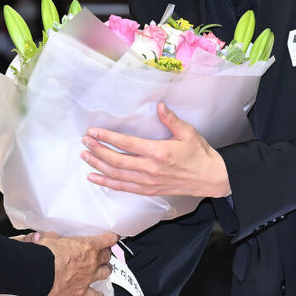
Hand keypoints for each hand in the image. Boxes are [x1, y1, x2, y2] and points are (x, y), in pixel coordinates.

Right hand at [39, 231, 118, 295]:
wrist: (42, 271)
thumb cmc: (48, 254)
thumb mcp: (52, 238)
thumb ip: (56, 238)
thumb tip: (52, 237)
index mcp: (87, 246)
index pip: (107, 240)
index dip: (112, 238)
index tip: (113, 238)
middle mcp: (92, 262)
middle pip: (107, 257)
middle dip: (106, 254)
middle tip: (103, 254)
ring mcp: (88, 277)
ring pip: (106, 273)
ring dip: (106, 270)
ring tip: (104, 269)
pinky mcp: (81, 291)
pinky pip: (94, 295)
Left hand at [82, 102, 229, 198]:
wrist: (210, 178)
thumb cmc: (199, 154)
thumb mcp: (188, 133)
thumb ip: (171, 119)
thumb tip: (159, 105)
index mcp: (158, 152)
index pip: (126, 144)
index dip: (107, 137)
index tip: (93, 132)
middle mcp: (150, 169)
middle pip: (116, 160)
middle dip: (97, 150)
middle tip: (84, 141)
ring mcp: (148, 182)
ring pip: (116, 175)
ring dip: (98, 165)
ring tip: (84, 156)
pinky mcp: (148, 190)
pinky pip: (123, 188)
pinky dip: (107, 183)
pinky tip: (94, 177)